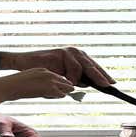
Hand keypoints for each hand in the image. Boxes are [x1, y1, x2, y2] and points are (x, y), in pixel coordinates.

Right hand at [0, 47, 114, 87]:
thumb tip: (85, 84)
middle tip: (109, 85)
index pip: (91, 66)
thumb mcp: (60, 76)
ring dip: (80, 79)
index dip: (102, 75)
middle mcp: (72, 52)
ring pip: (81, 67)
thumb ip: (73, 79)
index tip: (112, 84)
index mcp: (75, 56)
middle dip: (100, 76)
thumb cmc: (41, 71)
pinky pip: (70, 67)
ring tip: (82, 85)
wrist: (23, 63)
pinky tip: (70, 82)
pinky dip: (70, 77)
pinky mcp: (59, 53)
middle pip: (90, 65)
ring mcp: (65, 52)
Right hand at [0, 68, 72, 119]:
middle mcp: (48, 73)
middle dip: (65, 89)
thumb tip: (43, 91)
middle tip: (57, 96)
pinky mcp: (50, 88)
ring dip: (61, 94)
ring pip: (66, 87)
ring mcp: (50, 80)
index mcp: (43, 69)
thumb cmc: (14, 86)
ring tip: (50, 97)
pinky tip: (47, 98)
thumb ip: (38, 84)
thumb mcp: (28, 81)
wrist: (7, 86)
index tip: (57, 92)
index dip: (59, 86)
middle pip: (65, 81)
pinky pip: (62, 94)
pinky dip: (58, 98)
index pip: (58, 77)